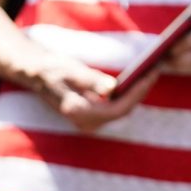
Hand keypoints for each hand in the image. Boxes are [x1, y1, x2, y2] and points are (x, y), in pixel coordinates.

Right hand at [29, 51, 153, 131]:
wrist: (36, 73)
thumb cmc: (52, 68)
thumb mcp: (70, 69)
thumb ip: (91, 80)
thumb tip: (112, 88)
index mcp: (78, 111)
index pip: (117, 109)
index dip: (136, 94)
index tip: (149, 76)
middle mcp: (85, 122)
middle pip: (123, 111)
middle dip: (140, 92)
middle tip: (154, 70)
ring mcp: (89, 122)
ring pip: (121, 110)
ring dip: (136, 93)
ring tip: (149, 73)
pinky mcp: (93, 116)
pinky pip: (116, 108)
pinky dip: (127, 95)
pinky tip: (137, 80)